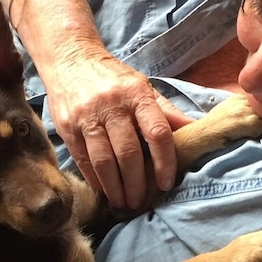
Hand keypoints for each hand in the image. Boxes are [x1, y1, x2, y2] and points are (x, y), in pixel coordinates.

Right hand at [45, 52, 193, 208]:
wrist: (70, 58)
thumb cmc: (113, 78)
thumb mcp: (142, 87)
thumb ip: (166, 111)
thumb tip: (194, 130)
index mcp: (137, 94)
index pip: (157, 132)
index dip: (165, 161)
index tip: (166, 182)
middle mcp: (112, 105)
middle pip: (129, 153)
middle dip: (137, 183)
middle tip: (141, 201)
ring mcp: (87, 117)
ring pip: (104, 161)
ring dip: (116, 188)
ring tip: (124, 202)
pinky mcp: (67, 127)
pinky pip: (84, 161)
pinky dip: (96, 180)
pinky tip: (105, 190)